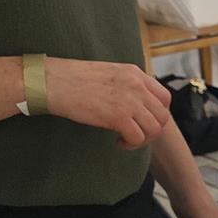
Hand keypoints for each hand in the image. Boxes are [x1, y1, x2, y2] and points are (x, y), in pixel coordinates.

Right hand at [45, 59, 172, 149]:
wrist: (53, 81)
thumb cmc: (74, 79)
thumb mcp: (109, 74)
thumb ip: (127, 86)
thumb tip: (136, 106)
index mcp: (135, 73)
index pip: (164, 98)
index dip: (157, 114)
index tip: (142, 121)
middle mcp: (137, 85)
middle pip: (163, 116)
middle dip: (152, 130)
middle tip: (135, 136)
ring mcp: (129, 100)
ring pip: (154, 129)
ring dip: (143, 140)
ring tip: (126, 140)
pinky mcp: (118, 115)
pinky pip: (138, 137)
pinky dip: (131, 144)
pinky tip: (118, 143)